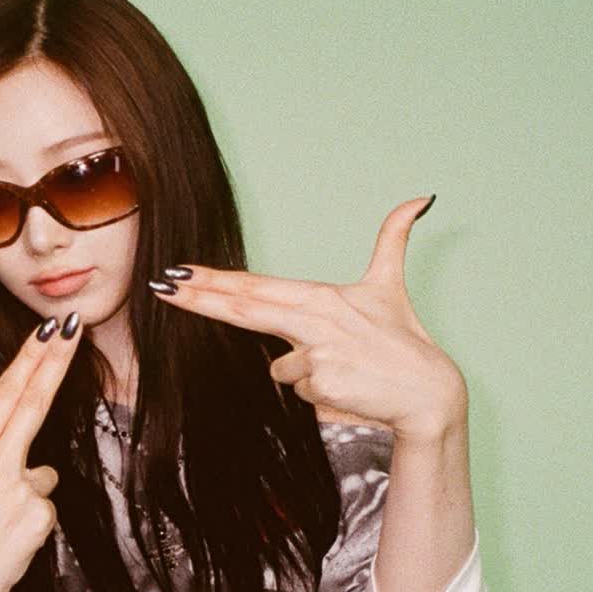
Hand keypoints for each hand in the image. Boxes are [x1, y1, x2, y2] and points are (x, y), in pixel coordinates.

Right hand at [0, 318, 76, 591]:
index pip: (5, 396)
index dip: (28, 359)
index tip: (48, 331)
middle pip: (33, 402)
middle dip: (54, 361)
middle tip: (73, 327)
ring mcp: (23, 490)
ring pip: (39, 470)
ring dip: (24, 485)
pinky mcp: (41, 516)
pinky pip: (44, 503)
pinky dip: (30, 515)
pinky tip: (7, 534)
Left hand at [153, 196, 466, 438]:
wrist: (428, 393)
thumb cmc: (404, 342)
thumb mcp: (391, 287)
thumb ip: (394, 239)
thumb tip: (420, 198)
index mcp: (322, 296)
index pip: (256, 287)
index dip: (214, 281)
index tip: (179, 273)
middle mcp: (315, 319)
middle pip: (244, 309)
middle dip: (200, 299)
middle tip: (163, 287)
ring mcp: (316, 352)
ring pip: (280, 367)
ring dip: (304, 371)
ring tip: (343, 368)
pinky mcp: (321, 384)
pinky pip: (299, 391)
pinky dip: (318, 392)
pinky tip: (347, 387)